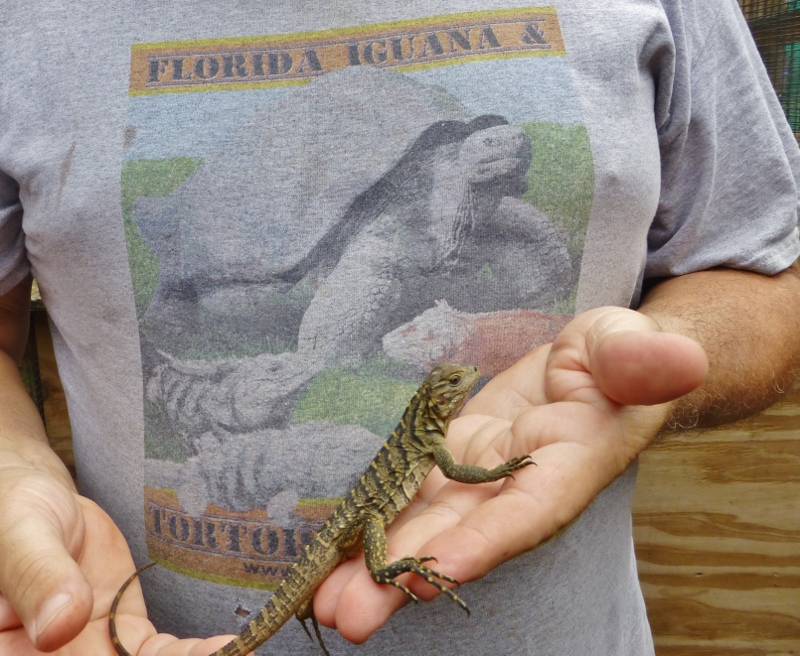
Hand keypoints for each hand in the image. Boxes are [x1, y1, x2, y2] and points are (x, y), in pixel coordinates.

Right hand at [0, 467, 240, 655]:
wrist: (40, 499)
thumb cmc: (16, 512)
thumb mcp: (23, 534)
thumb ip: (38, 576)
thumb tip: (59, 627)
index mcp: (7, 652)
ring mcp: (87, 652)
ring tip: (239, 654)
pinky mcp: (120, 635)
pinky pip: (157, 654)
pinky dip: (194, 653)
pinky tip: (230, 646)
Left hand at [313, 306, 707, 642]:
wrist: (589, 366)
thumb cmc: (619, 357)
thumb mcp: (631, 348)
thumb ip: (642, 359)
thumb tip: (676, 361)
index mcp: (569, 466)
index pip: (527, 510)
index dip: (483, 542)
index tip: (432, 572)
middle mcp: (517, 487)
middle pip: (462, 536)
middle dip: (406, 574)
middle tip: (347, 614)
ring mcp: (480, 477)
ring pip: (426, 522)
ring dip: (375, 561)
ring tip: (324, 597)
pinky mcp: (450, 458)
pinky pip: (411, 490)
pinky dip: (375, 516)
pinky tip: (334, 545)